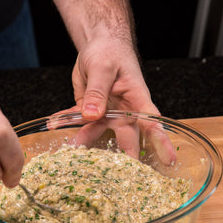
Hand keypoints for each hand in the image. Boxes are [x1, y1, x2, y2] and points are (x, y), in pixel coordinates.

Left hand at [55, 35, 176, 164]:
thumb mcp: (102, 67)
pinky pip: (78, 122)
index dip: (161, 142)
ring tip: (69, 152)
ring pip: (97, 134)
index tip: (169, 160)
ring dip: (83, 143)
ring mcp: (107, 113)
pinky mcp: (91, 112)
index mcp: (136, 99)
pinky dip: (65, 123)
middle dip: (122, 159)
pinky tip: (53, 125)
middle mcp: (125, 111)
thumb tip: (92, 115)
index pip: (152, 122)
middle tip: (116, 177)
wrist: (98, 44)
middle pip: (126, 138)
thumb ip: (97, 92)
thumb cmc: (109, 51)